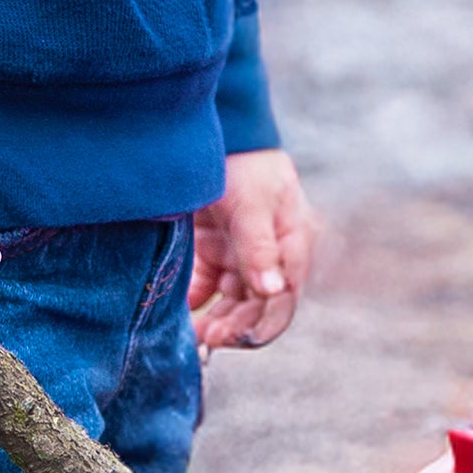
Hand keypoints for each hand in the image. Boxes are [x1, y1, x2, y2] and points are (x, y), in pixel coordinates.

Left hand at [193, 148, 316, 348]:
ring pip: (232, 304)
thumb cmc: (242, 162)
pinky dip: (196, 307)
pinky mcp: (213, 255)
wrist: (214, 134)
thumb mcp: (253, 204)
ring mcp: (241, 257)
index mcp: (291, 246)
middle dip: (235, 327)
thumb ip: (260, 248)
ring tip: (195, 335)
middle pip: (258, 307)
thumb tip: (275, 291)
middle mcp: (269, 258)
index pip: (283, 299)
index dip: (260, 324)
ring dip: (217, 323)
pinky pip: (206, 291)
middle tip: (208, 338)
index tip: (231, 336)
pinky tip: (181, 318)